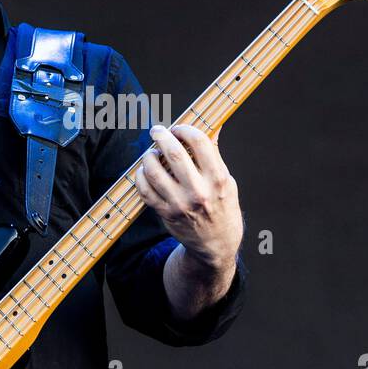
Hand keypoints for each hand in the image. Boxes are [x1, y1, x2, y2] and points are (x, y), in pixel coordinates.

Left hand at [134, 123, 243, 271]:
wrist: (217, 244)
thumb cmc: (222, 207)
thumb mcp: (227, 181)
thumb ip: (215, 154)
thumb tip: (214, 124)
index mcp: (218, 179)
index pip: (200, 143)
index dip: (185, 129)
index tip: (179, 128)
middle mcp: (199, 192)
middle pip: (174, 154)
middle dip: (162, 136)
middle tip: (157, 130)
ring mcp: (180, 204)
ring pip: (154, 171)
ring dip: (148, 156)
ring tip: (151, 153)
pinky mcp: (165, 214)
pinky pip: (145, 190)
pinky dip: (141, 176)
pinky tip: (145, 170)